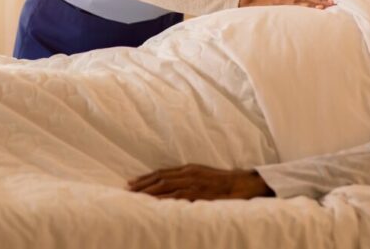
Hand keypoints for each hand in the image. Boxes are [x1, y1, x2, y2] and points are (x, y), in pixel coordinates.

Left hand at [128, 164, 273, 200]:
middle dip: (142, 184)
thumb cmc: (224, 181)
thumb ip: (189, 179)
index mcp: (189, 168)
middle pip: (160, 177)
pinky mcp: (198, 191)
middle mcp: (188, 172)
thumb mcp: (203, 175)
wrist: (241, 183)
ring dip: (149, 190)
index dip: (146, 177)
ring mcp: (193, 181)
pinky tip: (154, 202)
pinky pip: (177, 194)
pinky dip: (164, 197)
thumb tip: (173, 186)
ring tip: (135, 196)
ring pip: (165, 185)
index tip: (132, 182)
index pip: (162, 172)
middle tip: (127, 189)